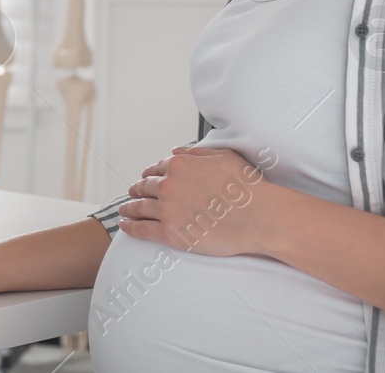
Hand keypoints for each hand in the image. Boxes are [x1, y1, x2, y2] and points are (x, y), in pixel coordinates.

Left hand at [116, 145, 278, 256]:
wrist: (260, 216)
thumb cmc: (247, 187)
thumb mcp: (222, 156)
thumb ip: (195, 152)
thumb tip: (175, 151)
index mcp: (179, 165)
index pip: (156, 169)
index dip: (149, 175)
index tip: (145, 180)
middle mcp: (168, 185)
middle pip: (144, 187)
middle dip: (137, 190)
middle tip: (132, 195)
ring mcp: (167, 209)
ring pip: (139, 207)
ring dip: (128, 208)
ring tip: (124, 210)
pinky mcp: (170, 233)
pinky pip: (142, 229)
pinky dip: (130, 227)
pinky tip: (125, 226)